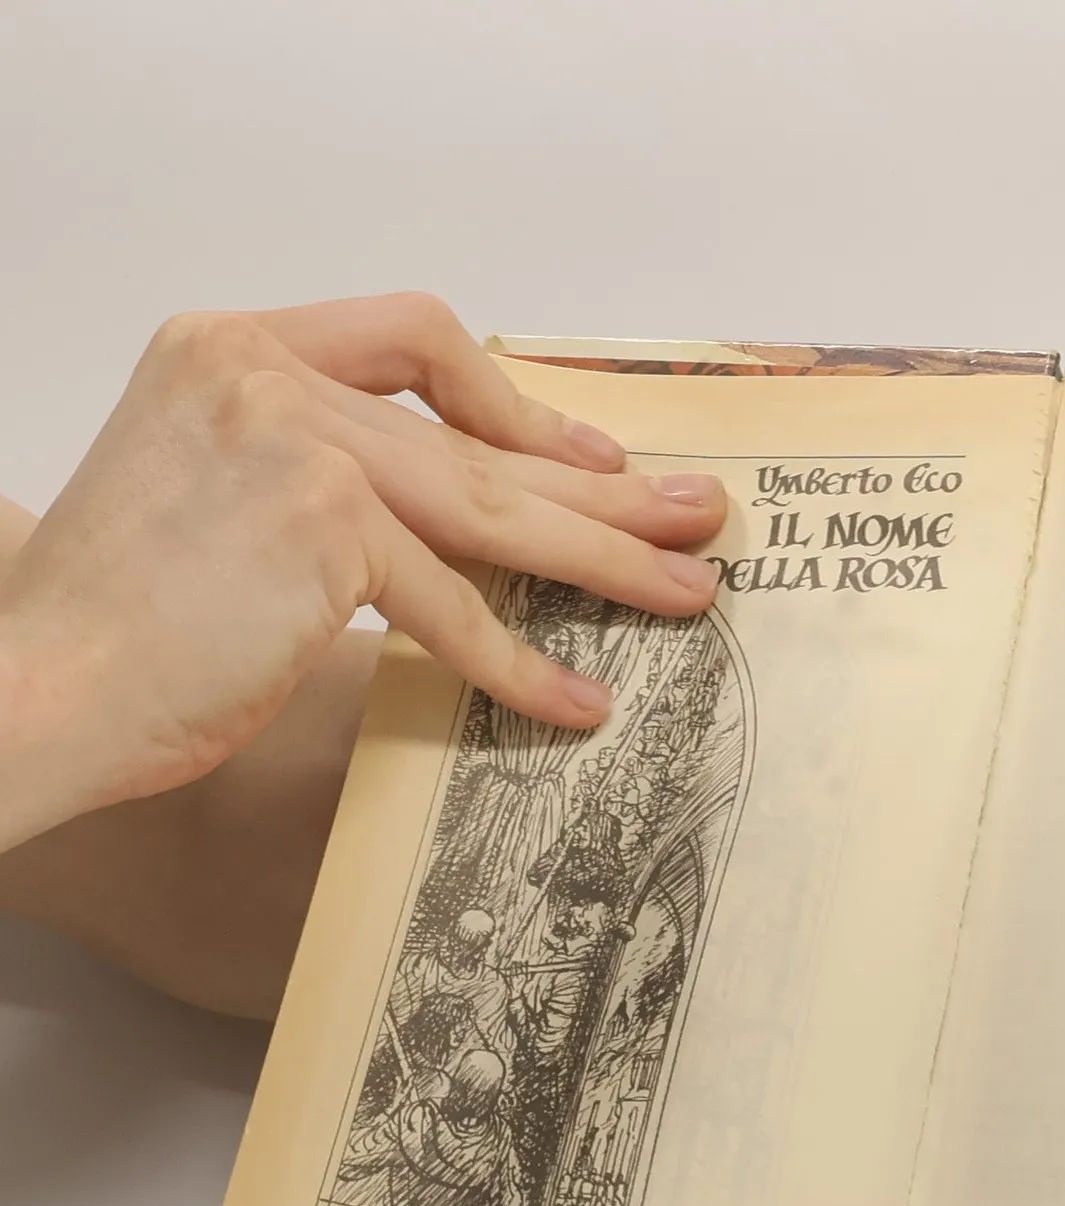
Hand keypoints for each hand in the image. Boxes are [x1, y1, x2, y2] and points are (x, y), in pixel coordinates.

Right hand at [0, 293, 724, 849]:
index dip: (513, 398)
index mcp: (235, 349)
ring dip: (602, 558)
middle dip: (599, 486)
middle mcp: (265, 375)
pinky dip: (521, 664)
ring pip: (490, 509)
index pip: (411, 337)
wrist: (37, 683)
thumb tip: (462, 520)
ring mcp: (296, 442)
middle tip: (692, 516)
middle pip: (475, 435)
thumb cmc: (123, 622)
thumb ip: (325, 477)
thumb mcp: (221, 501)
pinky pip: (456, 606)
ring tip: (686, 592)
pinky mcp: (324, 530)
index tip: (587, 452)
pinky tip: (577, 703)